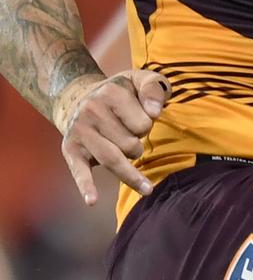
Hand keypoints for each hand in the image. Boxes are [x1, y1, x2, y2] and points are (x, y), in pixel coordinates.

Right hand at [54, 70, 169, 205]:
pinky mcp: (70, 149)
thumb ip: (154, 88)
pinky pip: (79, 171)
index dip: (148, 125)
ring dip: (129, 169)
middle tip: (129, 135)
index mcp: (111, 92)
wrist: (78, 96)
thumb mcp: (140, 79)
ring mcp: (80, 131)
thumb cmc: (121, 92)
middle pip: (131, 144)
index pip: (145, 123)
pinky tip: (92, 201)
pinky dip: (86, 186)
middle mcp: (91, 110)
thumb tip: (155, 112)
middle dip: (138, 144)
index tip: (141, 117)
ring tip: (140, 176)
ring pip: (113, 159)